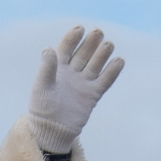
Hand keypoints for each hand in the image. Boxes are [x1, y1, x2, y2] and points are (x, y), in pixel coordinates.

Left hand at [28, 26, 123, 154]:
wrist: (51, 131)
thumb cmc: (42, 109)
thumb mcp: (42, 87)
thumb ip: (46, 68)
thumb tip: (48, 49)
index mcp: (57, 69)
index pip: (66, 49)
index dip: (73, 38)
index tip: (80, 28)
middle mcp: (71, 73)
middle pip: (83, 54)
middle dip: (90, 43)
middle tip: (98, 32)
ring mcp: (83, 83)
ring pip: (95, 65)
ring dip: (102, 54)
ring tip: (108, 45)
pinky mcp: (92, 95)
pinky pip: (104, 81)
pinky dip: (112, 72)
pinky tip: (119, 61)